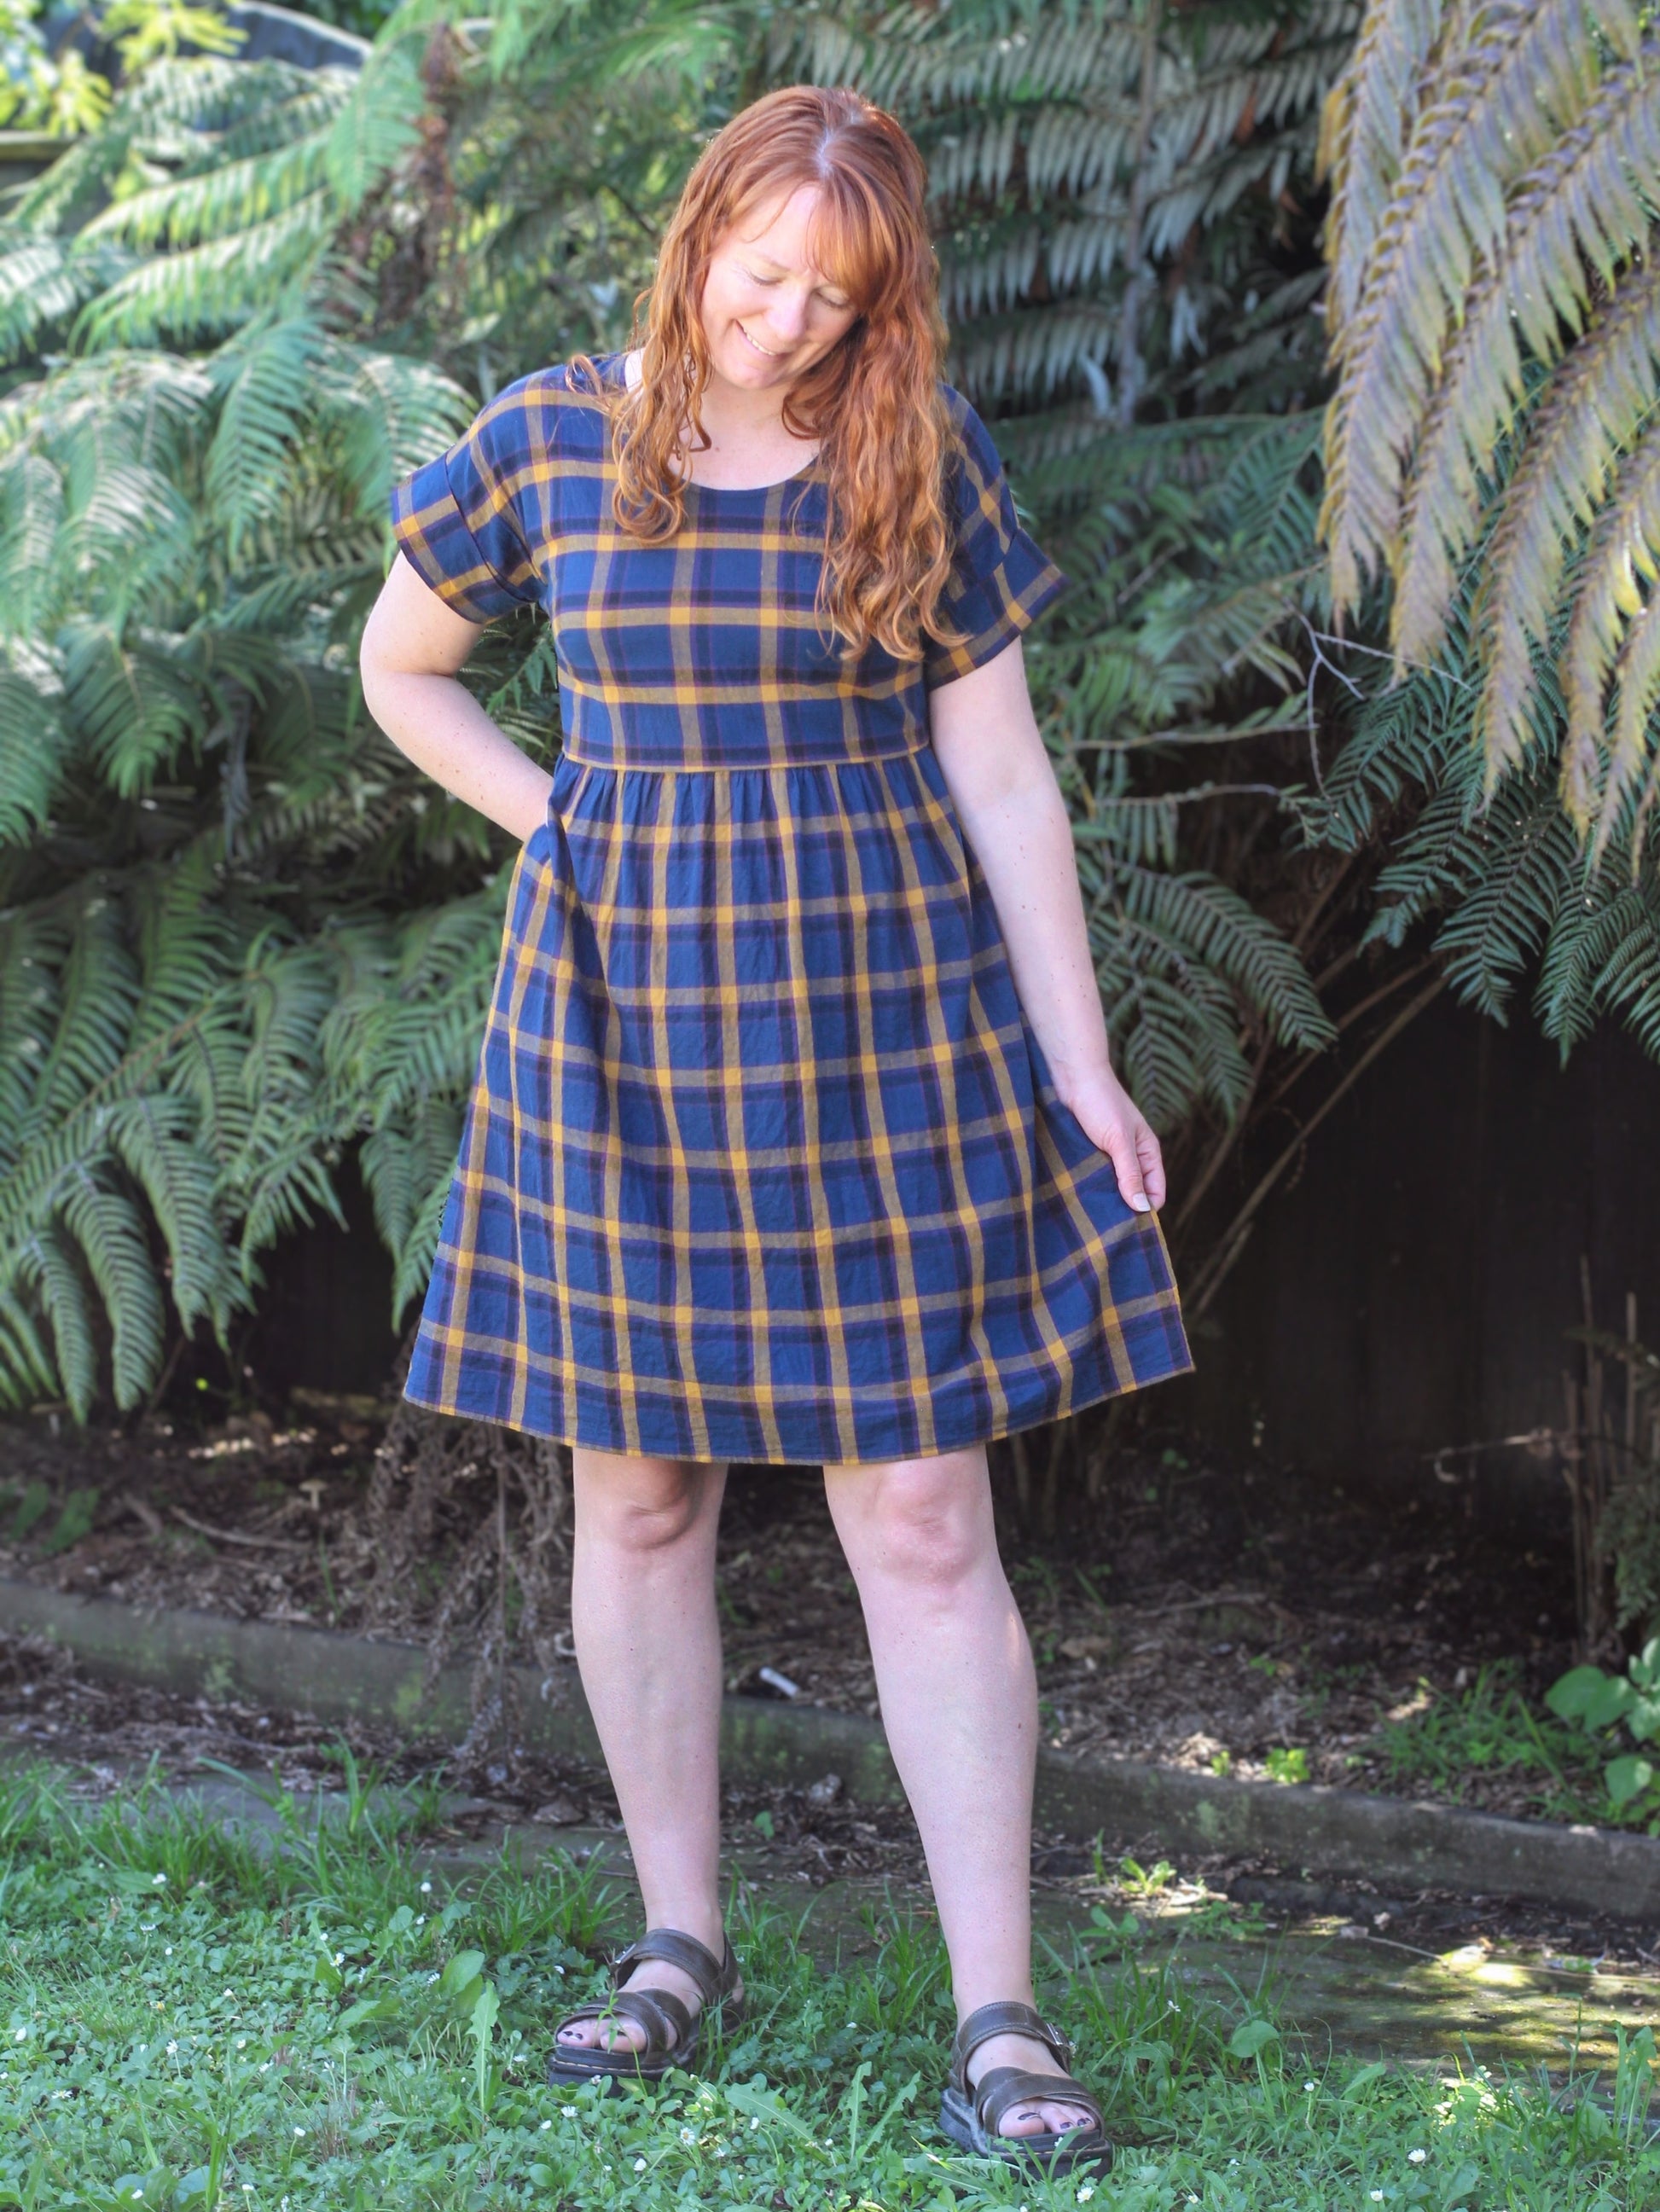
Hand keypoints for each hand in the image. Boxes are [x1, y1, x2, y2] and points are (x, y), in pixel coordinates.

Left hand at [1058, 1063, 1165, 1213]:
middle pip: (1134, 1194)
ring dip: (1104, 1199)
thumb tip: (1142, 1208)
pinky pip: (1094, 1178)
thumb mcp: (1119, 1140)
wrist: (1072, 1076)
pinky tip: (1078, 1198)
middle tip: (1106, 1226)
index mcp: (1148, 1153)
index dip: (1146, 1210)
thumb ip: (1130, 1173)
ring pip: (1112, 1188)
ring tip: (1090, 1214)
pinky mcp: (1089, 1154)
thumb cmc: (1101, 1102)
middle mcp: (1131, 1157)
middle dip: (1124, 1209)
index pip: (1156, 1193)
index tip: (1127, 1226)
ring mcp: (1109, 1157)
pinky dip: (1089, 1188)